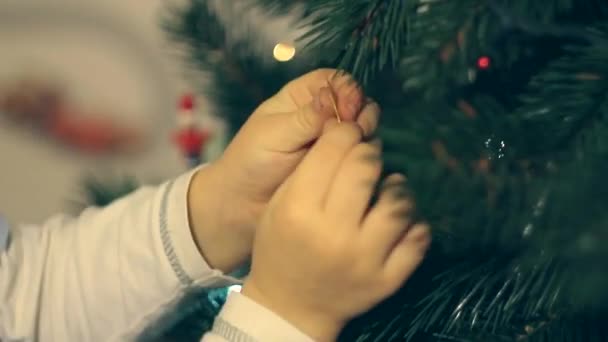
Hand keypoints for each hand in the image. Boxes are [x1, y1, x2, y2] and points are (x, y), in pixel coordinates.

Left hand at [189, 69, 380, 272]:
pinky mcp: (341, 165)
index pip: (336, 80)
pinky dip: (363, 156)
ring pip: (363, 127)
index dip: (347, 90)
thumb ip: (307, 117)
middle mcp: (323, 115)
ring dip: (364, 134)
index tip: (348, 108)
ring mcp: (334, 141)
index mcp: (302, 98)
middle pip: (356, 102)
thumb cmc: (251, 161)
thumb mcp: (275, 134)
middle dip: (361, 112)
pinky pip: (361, 154)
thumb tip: (334, 97)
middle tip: (355, 130)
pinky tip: (355, 164)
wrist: (244, 205)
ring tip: (354, 148)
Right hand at [242, 123, 430, 340]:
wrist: (291, 306)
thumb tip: (346, 131)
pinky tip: (398, 220)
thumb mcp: (280, 205)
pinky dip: (413, 222)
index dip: (345, 132)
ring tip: (387, 188)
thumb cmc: (281, 247)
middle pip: (366, 167)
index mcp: (299, 211)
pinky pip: (418, 237)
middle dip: (369, 153)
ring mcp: (365, 259)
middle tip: (367, 158)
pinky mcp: (387, 280)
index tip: (349, 134)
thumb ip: (309, 168)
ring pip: (399, 201)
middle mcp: (334, 234)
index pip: (333, 150)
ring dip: (396, 187)